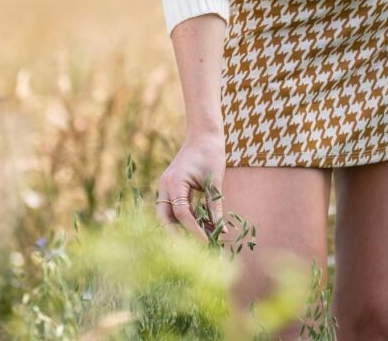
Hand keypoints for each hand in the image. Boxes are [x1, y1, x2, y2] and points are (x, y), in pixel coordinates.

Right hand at [155, 127, 227, 243]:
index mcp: (175, 182)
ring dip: (180, 229)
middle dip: (176, 237)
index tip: (207, 243)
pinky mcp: (172, 187)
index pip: (181, 213)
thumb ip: (214, 207)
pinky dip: (184, 219)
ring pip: (167, 215)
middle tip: (191, 253)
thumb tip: (222, 231)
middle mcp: (166, 185)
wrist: (204, 133)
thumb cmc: (211, 153)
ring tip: (197, 243)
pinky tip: (199, 229)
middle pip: (165, 218)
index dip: (194, 230)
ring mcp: (166, 186)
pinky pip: (174, 208)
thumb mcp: (215, 181)